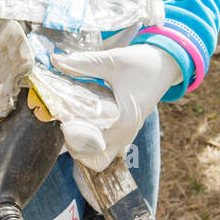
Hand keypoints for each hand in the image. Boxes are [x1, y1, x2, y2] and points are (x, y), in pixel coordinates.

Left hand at [52, 43, 182, 172]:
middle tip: (65, 121)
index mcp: (122, 120)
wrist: (166, 64)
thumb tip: (54, 60)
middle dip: (75, 143)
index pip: (89, 142)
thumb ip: (82, 63)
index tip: (61, 115)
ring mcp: (128, 136)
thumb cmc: (141, 63)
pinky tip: (85, 124)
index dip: (71, 133)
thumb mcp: (111, 61)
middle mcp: (126, 134)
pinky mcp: (127, 132)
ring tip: (74, 124)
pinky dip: (94, 145)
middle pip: (92, 157)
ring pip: (100, 159)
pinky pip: (108, 151)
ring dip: (84, 148)